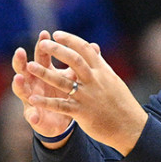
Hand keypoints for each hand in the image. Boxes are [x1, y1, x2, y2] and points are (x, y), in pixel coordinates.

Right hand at [12, 31, 79, 141]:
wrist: (64, 119)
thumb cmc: (68, 92)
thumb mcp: (74, 77)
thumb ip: (81, 63)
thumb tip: (95, 46)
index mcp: (44, 71)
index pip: (41, 55)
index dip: (42, 45)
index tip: (44, 33)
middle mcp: (33, 82)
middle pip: (24, 68)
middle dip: (21, 60)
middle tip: (20, 51)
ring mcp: (31, 98)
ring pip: (22, 89)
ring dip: (19, 84)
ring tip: (19, 78)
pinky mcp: (33, 115)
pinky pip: (32, 114)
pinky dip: (32, 114)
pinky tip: (34, 115)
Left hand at [14, 30, 148, 154]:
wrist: (131, 128)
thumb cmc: (122, 103)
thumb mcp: (113, 80)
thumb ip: (101, 64)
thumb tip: (94, 48)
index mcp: (102, 72)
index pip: (85, 49)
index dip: (70, 40)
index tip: (57, 34)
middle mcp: (95, 81)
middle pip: (74, 60)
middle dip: (56, 50)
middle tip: (42, 43)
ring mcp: (88, 97)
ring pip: (63, 82)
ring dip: (44, 73)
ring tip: (29, 66)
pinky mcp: (82, 112)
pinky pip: (61, 106)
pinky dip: (46, 102)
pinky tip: (33, 98)